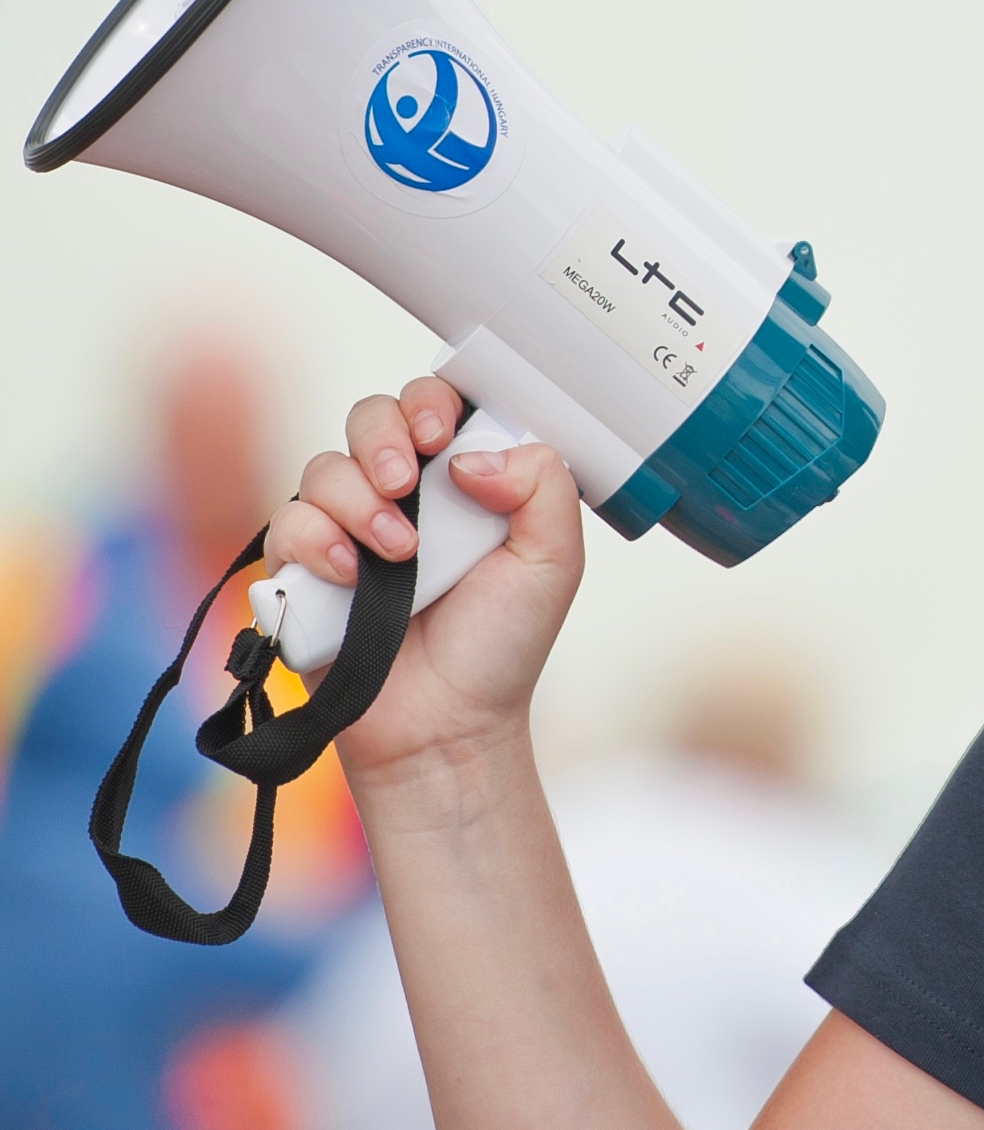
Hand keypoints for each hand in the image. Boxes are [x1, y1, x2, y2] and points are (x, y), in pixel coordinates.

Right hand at [262, 378, 583, 791]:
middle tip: (406, 481)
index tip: (440, 433)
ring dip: (358, 500)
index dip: (431, 401)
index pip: (435, 403)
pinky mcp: (303, 571)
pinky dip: (314, 540)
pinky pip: (286, 523)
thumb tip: (470, 454)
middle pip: (370, 417)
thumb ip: (541, 485)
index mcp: (460, 478)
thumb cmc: (501, 645)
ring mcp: (347, 528)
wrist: (448, 728)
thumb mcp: (552, 559)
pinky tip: (349, 575)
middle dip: (383, 437)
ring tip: (397, 552)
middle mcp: (400, 493)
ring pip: (325, 467)